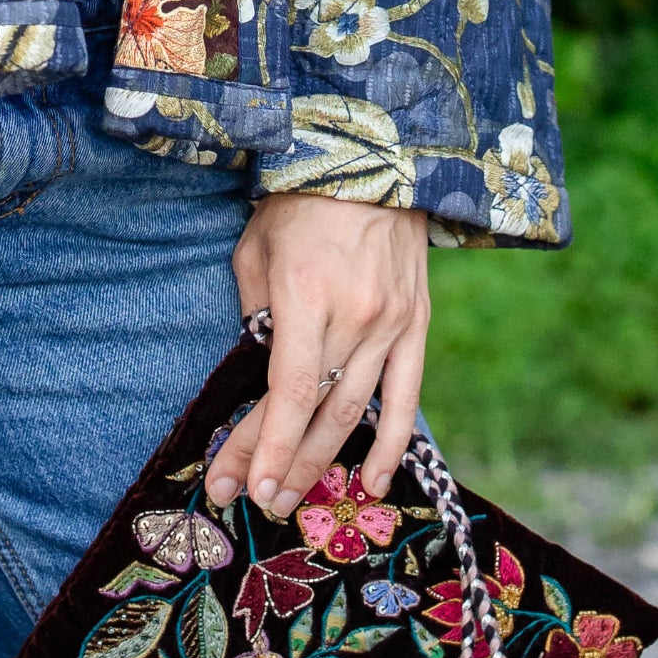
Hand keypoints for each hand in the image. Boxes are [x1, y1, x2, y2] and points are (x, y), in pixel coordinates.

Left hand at [206, 192, 430, 518]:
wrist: (373, 155)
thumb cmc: (298, 200)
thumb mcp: (256, 248)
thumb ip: (255, 313)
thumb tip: (258, 369)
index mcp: (306, 296)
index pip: (287, 391)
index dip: (264, 445)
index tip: (240, 485)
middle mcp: (354, 317)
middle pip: (317, 413)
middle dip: (282, 463)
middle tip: (256, 501)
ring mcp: (392, 324)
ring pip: (358, 414)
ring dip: (324, 462)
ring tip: (294, 498)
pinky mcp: (417, 325)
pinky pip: (407, 397)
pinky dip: (391, 444)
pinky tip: (372, 483)